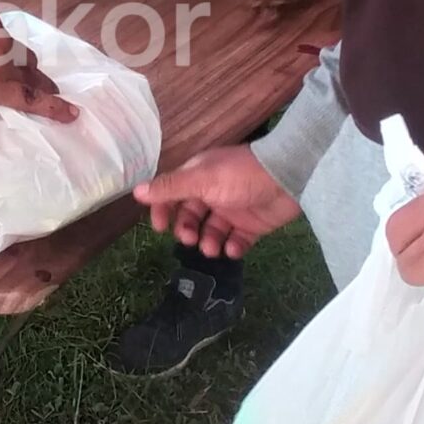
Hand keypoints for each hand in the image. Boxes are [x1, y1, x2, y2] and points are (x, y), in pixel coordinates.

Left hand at [0, 8, 76, 123]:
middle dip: (42, 83)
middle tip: (50, 89)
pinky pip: (1, 32)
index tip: (73, 112)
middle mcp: (5, 61)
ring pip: (20, 51)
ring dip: (23, 62)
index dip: (54, 107)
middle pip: (32, 73)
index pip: (32, 99)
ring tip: (21, 67)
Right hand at [134, 145, 300, 258]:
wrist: (287, 178)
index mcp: (199, 176)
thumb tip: (136, 191)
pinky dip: (232, 248)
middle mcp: (214, 192)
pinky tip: (232, 248)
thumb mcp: (201, 179)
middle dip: (187, 230)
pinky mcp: (252, 225)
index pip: (173, 193)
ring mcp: (233, 209)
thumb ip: (171, 187)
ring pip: (212, 231)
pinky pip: (236, 241)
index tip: (160, 228)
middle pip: (191, 215)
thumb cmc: (240, 175)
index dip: (163, 210)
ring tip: (213, 248)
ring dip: (208, 242)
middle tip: (190, 239)